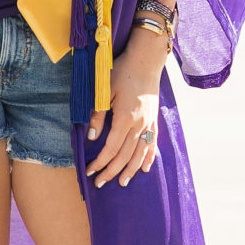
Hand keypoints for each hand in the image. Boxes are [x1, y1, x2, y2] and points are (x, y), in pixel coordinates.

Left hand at [85, 26, 163, 187]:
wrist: (146, 61)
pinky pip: (153, 144)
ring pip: (140, 153)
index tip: (90, 171)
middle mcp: (139, 125)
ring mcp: (149, 124)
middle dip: (111, 171)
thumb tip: (91, 138)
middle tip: (100, 183)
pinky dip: (149, 158)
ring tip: (122, 182)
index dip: (100, 162)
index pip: (111, 148)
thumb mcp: (105, 91)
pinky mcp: (154, 120)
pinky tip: (145, 169)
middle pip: (125, 155)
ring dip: (130, 170)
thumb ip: (98, 115)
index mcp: (125, 118)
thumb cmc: (122, 72)